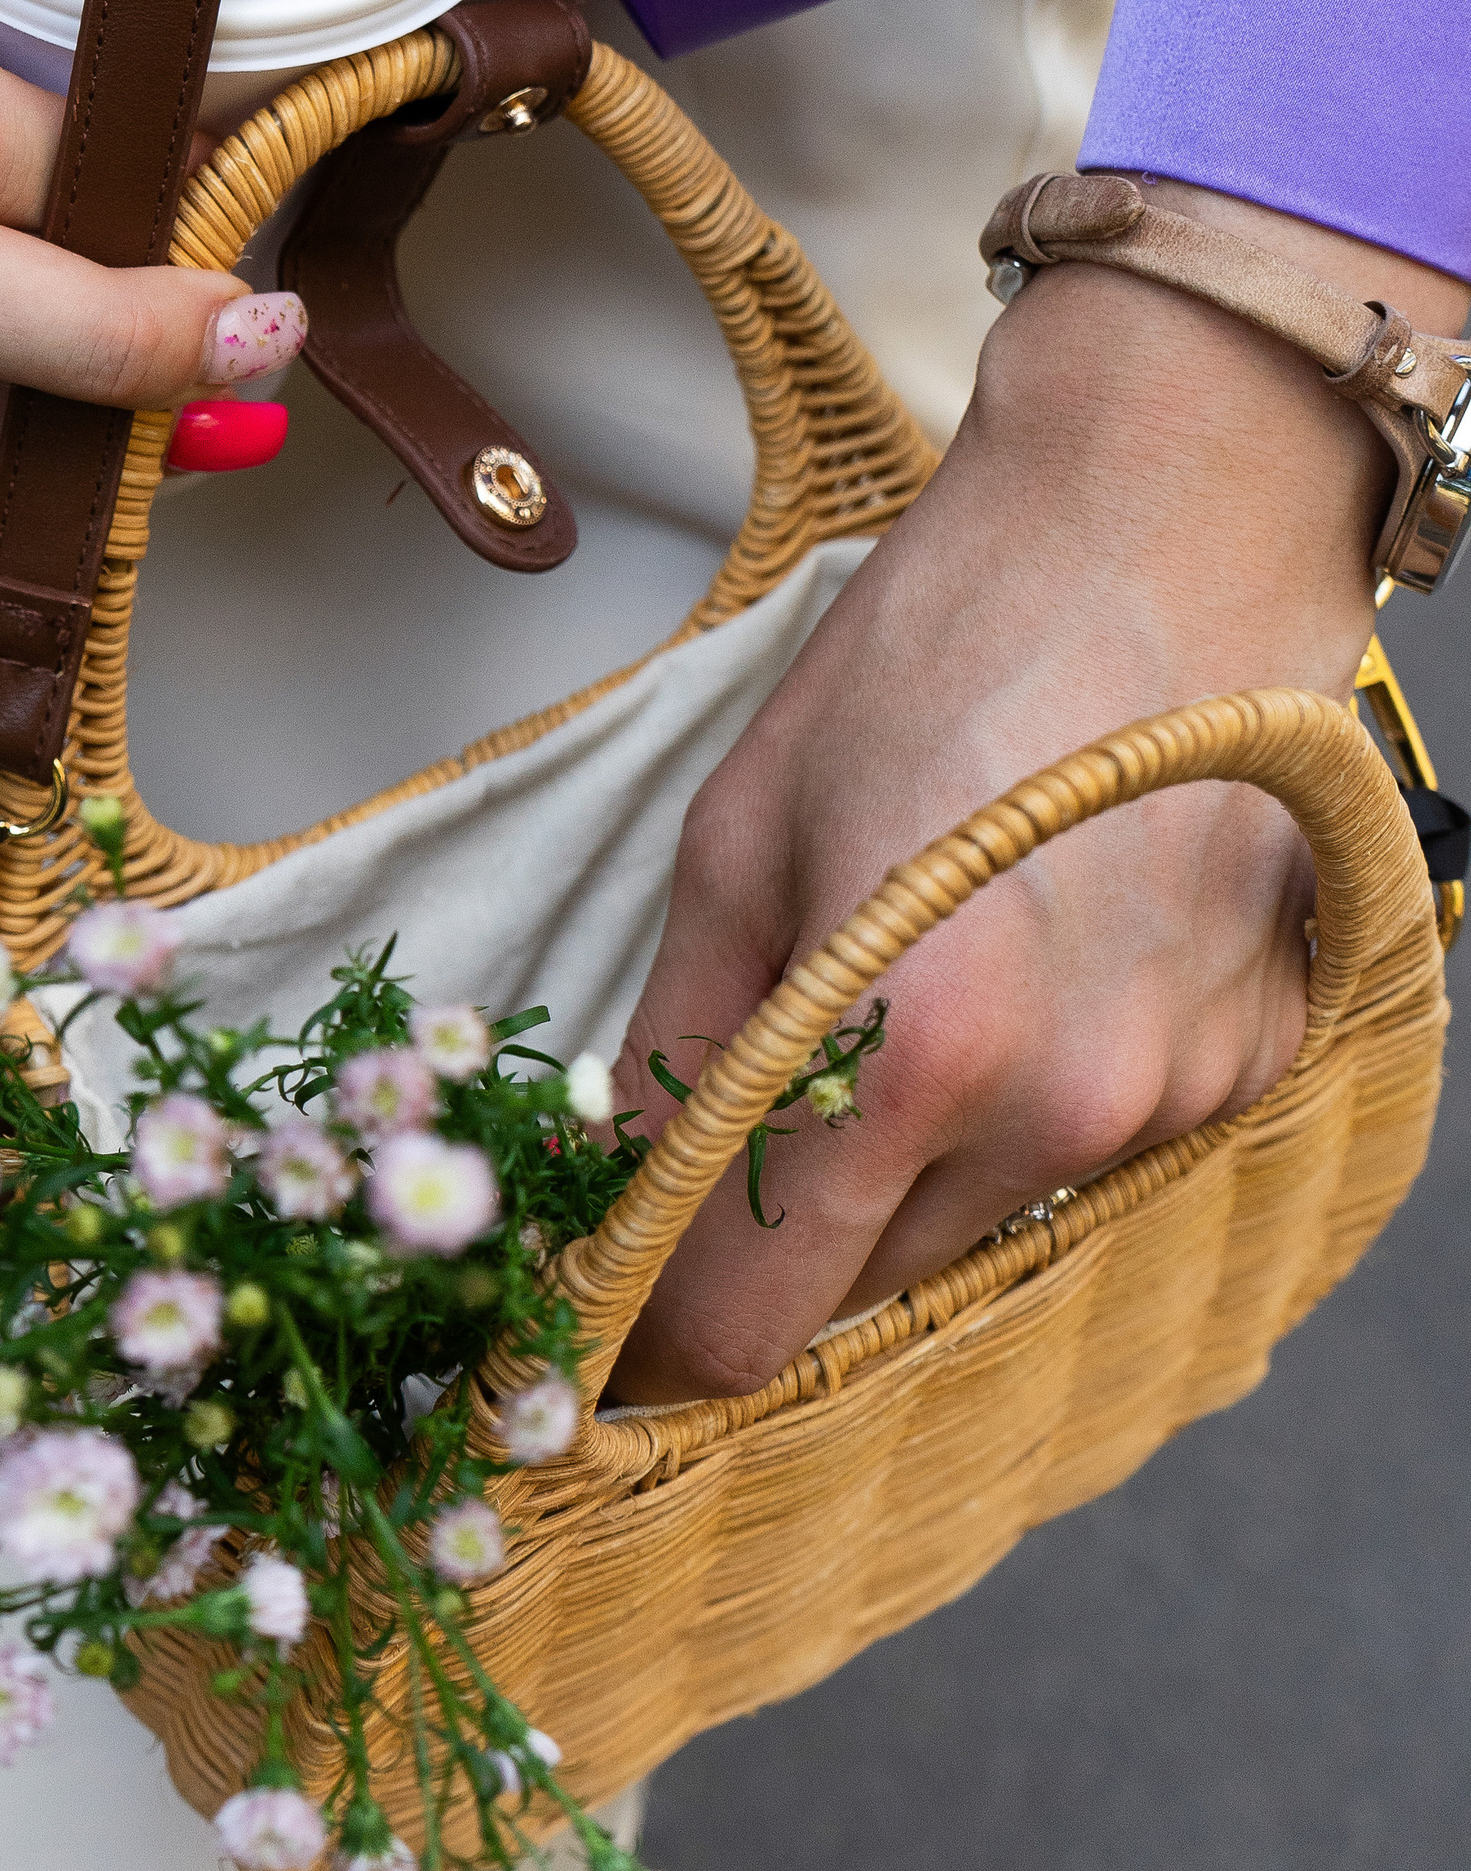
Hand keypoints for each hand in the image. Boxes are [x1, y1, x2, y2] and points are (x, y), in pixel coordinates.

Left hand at [613, 188, 1466, 1404]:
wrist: (1162, 527)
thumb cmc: (931, 653)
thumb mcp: (742, 837)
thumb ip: (682, 1049)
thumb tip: (622, 1191)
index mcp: (911, 1057)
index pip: (760, 1324)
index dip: (666, 1343)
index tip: (614, 1324)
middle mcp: (1067, 1111)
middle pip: (877, 1288)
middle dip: (791, 1235)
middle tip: (744, 1121)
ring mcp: (1181, 1091)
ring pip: (993, 1218)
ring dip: (922, 1162)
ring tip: (912, 983)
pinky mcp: (1256, 1055)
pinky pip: (1107, 1143)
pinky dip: (1043, 1096)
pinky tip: (1031, 960)